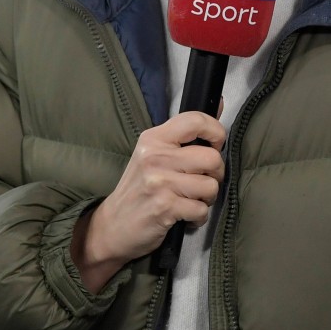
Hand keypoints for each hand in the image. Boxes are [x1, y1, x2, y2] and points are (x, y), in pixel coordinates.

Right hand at [72, 110, 225, 292]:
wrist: (111, 226)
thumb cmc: (137, 189)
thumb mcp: (153, 155)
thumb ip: (185, 135)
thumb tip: (219, 103)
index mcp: (153, 139)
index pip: (194, 120)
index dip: (216, 131)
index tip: (216, 145)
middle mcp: (155, 157)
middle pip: (211, 158)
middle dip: (216, 174)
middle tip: (202, 182)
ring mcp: (159, 183)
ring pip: (211, 186)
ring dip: (207, 199)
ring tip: (191, 200)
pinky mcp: (164, 208)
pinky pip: (202, 210)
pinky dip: (198, 217)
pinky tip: (185, 216)